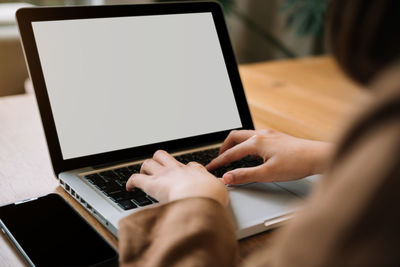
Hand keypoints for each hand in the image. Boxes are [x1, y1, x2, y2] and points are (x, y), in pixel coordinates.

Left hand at [126, 150, 228, 206]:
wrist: (201, 197)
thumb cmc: (211, 195)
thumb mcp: (220, 189)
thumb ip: (219, 187)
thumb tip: (223, 186)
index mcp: (195, 171)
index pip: (189, 164)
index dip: (185, 168)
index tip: (185, 173)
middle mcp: (178, 170)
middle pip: (163, 155)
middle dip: (158, 160)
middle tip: (158, 168)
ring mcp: (164, 175)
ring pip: (149, 163)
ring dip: (145, 168)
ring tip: (144, 175)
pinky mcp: (152, 185)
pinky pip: (136, 178)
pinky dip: (130, 182)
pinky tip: (129, 187)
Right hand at [206, 129, 332, 184]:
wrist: (317, 156)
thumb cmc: (296, 163)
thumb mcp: (267, 174)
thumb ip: (245, 175)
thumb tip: (227, 177)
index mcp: (256, 142)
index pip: (231, 152)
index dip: (219, 161)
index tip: (211, 168)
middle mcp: (261, 134)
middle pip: (234, 137)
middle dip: (224, 148)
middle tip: (219, 159)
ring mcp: (269, 134)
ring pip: (244, 135)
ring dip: (235, 144)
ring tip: (232, 155)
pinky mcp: (276, 136)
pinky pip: (254, 136)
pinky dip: (245, 143)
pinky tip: (251, 152)